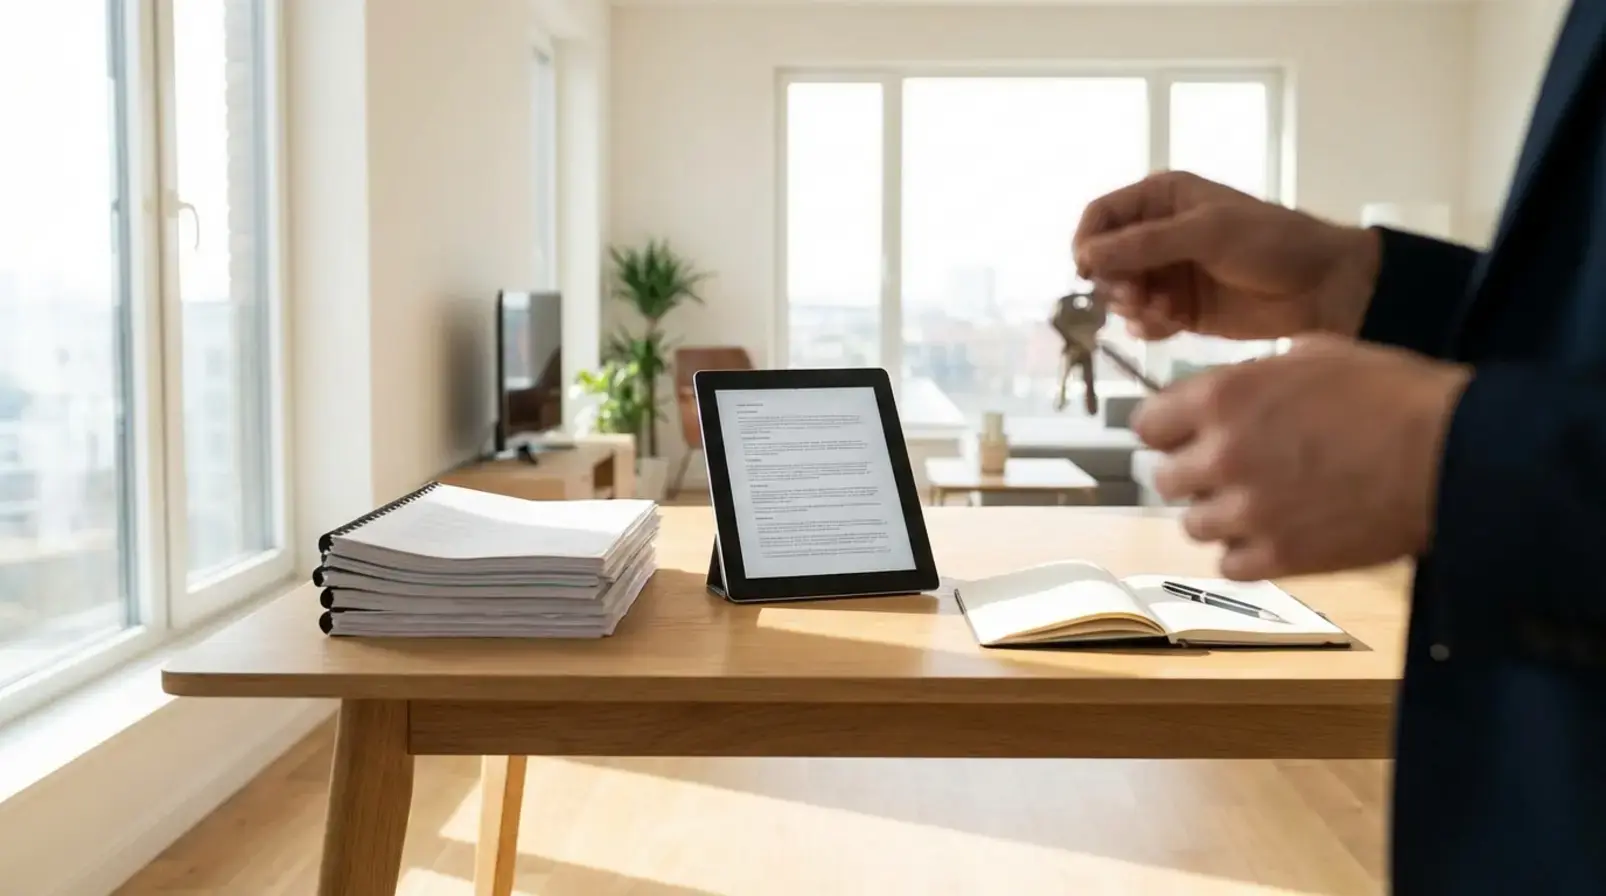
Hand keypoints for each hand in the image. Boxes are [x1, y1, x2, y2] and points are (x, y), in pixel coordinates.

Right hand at [1073, 171, 1381, 341]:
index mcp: (1161, 199)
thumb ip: (1144, 244)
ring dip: (1132, 307)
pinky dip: (1148, 326)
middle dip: (1114, 281)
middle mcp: (1157, 234)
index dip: (1087, 242)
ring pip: (1120, 294)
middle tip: (1137, 297)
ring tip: (1163, 312)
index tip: (1087, 271)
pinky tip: (1171, 326)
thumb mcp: (1206, 233)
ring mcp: (1167, 274)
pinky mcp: (1178, 310)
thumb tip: (1085, 255)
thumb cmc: (1270, 244)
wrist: (1322, 288)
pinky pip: (1142, 321)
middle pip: (1104, 260)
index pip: (1100, 216)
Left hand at [1132, 335, 1471, 579]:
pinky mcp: (1278, 558)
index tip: (1187, 433)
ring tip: (1258, 504)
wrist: (1451, 454)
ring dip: (1218, 514)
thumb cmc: (1391, 392)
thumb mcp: (1314, 354)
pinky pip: (1229, 564)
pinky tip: (1275, 535)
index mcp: (1223, 398)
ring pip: (1193, 524)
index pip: (1147, 425)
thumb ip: (1254, 376)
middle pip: (1166, 479)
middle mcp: (1221, 456)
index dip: (1169, 428)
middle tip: (1230, 469)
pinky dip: (1246, 553)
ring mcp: (1247, 512)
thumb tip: (1231, 391)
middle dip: (1193, 472)